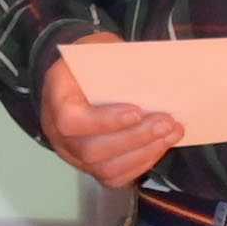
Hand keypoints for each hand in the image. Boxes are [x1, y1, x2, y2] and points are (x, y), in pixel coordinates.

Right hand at [37, 32, 186, 190]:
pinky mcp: (89, 165)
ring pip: (104, 168)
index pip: (71, 120)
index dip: (104, 121)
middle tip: (167, 122)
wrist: (82, 75)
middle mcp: (56, 131)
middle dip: (134, 138)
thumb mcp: (103, 49)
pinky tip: (160, 146)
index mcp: (56, 97)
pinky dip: (140, 164)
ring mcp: (71, 152)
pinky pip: (113, 176)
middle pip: (91, 150)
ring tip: (171, 133)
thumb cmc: (94, 60)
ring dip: (143, 152)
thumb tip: (157, 77)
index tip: (137, 112)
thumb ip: (121, 62)